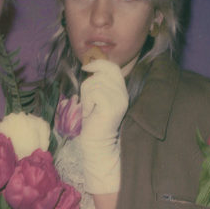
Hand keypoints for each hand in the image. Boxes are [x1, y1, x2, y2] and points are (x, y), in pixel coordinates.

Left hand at [79, 59, 127, 192]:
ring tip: (88, 109)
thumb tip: (89, 67)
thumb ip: (97, 84)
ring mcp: (119, 101)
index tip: (86, 68)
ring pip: (95, 83)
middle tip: (87, 101)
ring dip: (86, 95)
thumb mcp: (96, 99)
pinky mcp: (111, 107)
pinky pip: (94, 93)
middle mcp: (123, 94)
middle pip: (102, 74)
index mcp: (121, 91)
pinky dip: (87, 102)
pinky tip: (89, 113)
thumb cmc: (93, 123)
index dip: (99, 64)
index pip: (113, 67)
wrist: (97, 145)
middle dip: (88, 84)